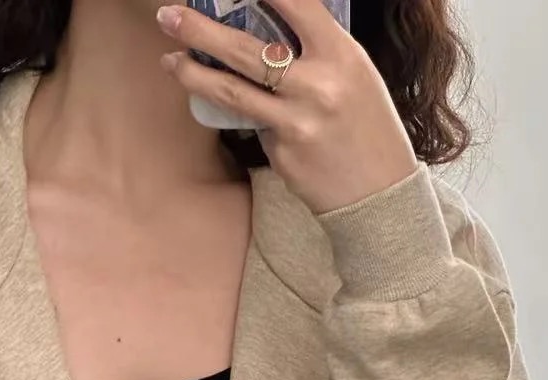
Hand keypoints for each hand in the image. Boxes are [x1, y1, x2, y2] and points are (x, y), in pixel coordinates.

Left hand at [154, 0, 419, 215]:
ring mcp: (297, 122)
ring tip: (170, 60)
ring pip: (233, 92)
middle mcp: (318, 85)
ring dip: (194, 74)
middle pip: (245, 50)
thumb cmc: (367, 124)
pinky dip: (240, 113)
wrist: (380, 193)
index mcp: (342, 54)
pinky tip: (238, 111)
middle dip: (199, 29)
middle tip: (167, 15)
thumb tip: (262, 22)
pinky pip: (252, 124)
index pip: (294, 4)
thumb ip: (314, 48)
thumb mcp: (354, 73)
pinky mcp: (283, 154)